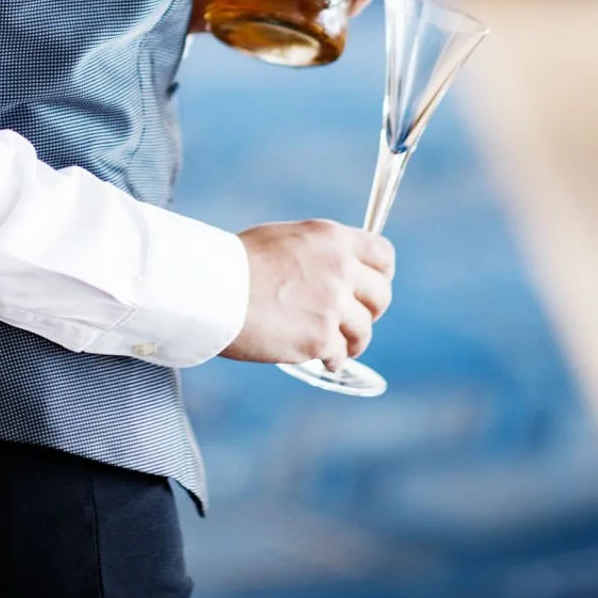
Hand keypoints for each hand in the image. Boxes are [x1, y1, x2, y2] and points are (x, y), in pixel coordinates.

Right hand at [221, 220, 394, 370]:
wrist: (213, 290)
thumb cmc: (237, 264)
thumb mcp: (287, 239)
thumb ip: (320, 253)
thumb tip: (338, 271)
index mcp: (331, 238)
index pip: (384, 255)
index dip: (380, 275)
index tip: (368, 289)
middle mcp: (340, 267)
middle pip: (381, 296)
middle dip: (368, 312)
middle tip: (349, 322)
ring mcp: (333, 304)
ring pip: (363, 331)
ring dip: (350, 341)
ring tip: (330, 345)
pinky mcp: (320, 337)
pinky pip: (340, 355)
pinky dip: (329, 359)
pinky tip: (315, 357)